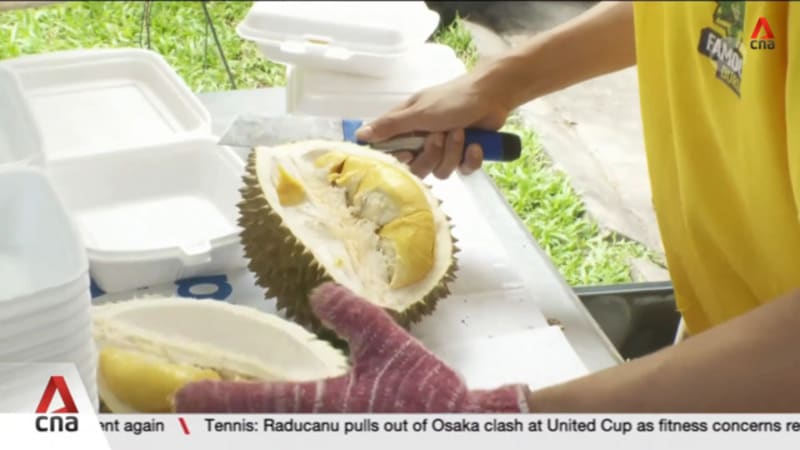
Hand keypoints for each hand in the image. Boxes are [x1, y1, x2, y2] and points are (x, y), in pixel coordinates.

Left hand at [173, 282, 530, 412]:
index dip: (213, 399)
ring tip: (224, 421)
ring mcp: (329, 442)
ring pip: (276, 439)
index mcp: (320, 405)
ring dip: (245, 430)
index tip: (180, 398)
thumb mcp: (387, 344)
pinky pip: (301, 441)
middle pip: (251, 433)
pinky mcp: (345, 444)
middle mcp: (317, 432)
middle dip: (219, 425)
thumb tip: (318, 293)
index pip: (253, 402)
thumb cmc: (426, 395)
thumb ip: (351, 316)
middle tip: (192, 415)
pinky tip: (278, 423)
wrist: (463, 432)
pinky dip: (282, 432)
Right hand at [355, 72, 512, 179]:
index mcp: (407, 128)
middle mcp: (422, 141)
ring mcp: (444, 150)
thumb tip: (359, 136)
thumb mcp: (418, 112)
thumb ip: (390, 126)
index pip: (391, 153)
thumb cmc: (452, 98)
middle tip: (440, 136)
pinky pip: (463, 170)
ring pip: (441, 171)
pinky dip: (471, 158)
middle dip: (432, 155)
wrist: (492, 95)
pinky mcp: (464, 155)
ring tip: (461, 132)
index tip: (407, 153)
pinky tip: (476, 144)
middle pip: (417, 168)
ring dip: (453, 152)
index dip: (399, 159)